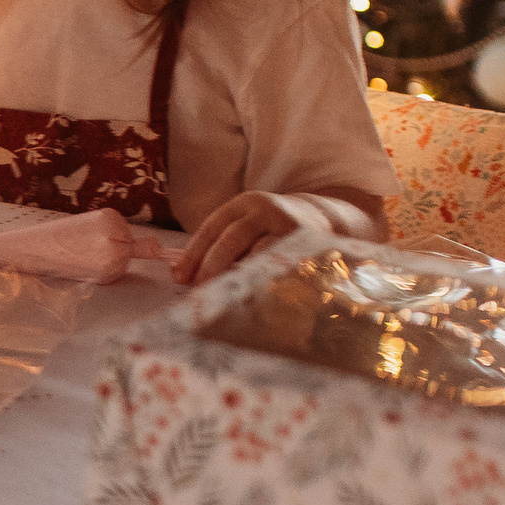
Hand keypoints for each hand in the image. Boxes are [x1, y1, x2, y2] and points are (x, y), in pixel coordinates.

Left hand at [176, 191, 339, 286]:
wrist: (324, 219)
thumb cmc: (271, 229)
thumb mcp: (246, 226)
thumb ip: (218, 246)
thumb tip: (180, 275)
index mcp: (245, 205)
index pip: (212, 227)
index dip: (194, 254)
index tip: (180, 277)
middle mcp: (265, 211)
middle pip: (232, 238)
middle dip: (212, 266)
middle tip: (200, 291)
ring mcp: (289, 227)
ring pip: (259, 254)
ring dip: (240, 277)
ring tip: (224, 298)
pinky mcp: (307, 246)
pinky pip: (283, 267)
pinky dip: (267, 283)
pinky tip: (256, 299)